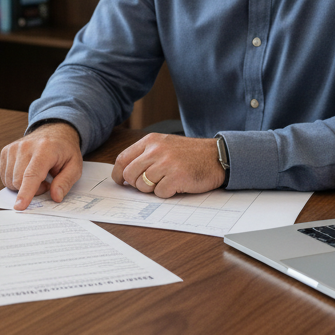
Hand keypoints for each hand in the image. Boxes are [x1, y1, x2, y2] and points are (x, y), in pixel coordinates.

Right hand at [0, 121, 82, 210]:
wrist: (54, 132)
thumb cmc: (64, 151)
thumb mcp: (75, 167)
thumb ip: (65, 182)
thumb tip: (56, 197)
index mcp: (45, 149)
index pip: (32, 174)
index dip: (26, 192)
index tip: (19, 206)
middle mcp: (26, 146)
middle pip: (19, 181)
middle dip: (32, 190)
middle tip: (46, 183)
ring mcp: (14, 148)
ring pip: (10, 181)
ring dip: (23, 186)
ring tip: (37, 176)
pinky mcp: (6, 151)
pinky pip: (5, 176)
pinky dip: (15, 180)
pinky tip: (26, 173)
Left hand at [111, 134, 225, 197]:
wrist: (216, 156)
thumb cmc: (190, 154)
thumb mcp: (165, 145)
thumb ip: (145, 155)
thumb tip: (124, 173)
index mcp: (151, 141)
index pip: (123, 158)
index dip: (118, 173)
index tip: (120, 181)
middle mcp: (156, 150)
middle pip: (130, 174)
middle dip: (136, 184)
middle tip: (150, 184)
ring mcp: (166, 163)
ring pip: (143, 185)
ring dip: (153, 189)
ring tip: (166, 181)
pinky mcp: (176, 177)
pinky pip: (159, 193)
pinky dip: (167, 193)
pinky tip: (177, 185)